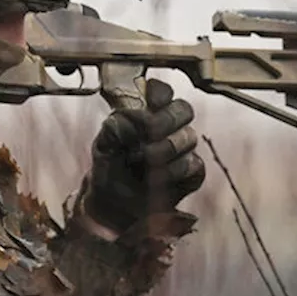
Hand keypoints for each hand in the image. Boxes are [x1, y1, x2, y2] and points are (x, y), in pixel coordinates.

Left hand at [74, 78, 204, 236]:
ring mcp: (183, 149)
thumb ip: (111, 131)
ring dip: (166, 149)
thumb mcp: (102, 147)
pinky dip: (174, 171)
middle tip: (149, 133)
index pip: (162, 92)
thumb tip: (120, 119)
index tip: (152, 101)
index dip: (160, 92)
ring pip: (188, 138)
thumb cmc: (109, 168)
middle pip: (184, 109)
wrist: (113, 203)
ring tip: (144, 160)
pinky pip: (194, 165)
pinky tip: (157, 179)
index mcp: (146, 113)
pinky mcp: (192, 173)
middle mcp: (169, 127)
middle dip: (166, 120)